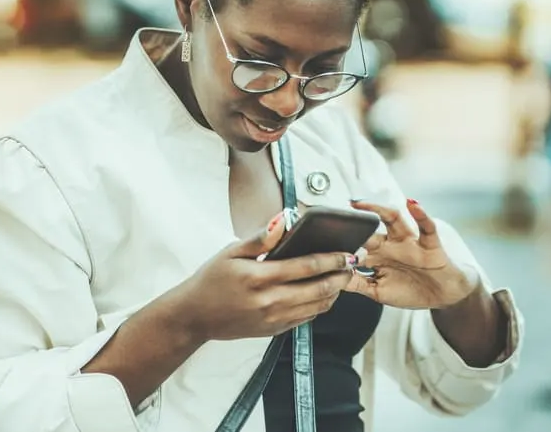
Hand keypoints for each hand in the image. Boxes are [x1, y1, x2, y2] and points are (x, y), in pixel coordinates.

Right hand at [175, 212, 356, 341]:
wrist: (195, 317)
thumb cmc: (211, 280)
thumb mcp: (230, 252)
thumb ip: (259, 238)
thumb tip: (283, 220)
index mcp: (259, 277)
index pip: (306, 266)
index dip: (332, 259)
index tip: (347, 252)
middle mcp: (270, 301)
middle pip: (318, 288)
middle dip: (341, 275)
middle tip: (355, 263)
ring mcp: (273, 319)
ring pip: (317, 306)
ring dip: (335, 291)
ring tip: (345, 277)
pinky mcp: (274, 330)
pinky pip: (306, 318)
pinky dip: (321, 305)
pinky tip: (325, 293)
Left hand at [346, 199, 478, 309]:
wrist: (443, 296)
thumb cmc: (412, 290)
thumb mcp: (380, 292)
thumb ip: (359, 285)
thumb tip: (334, 280)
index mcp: (377, 256)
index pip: (356, 244)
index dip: (341, 242)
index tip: (322, 239)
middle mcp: (390, 245)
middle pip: (370, 228)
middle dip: (354, 222)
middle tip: (336, 215)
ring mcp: (409, 242)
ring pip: (393, 219)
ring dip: (378, 209)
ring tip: (362, 204)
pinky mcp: (429, 245)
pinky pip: (426, 227)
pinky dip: (421, 214)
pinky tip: (413, 204)